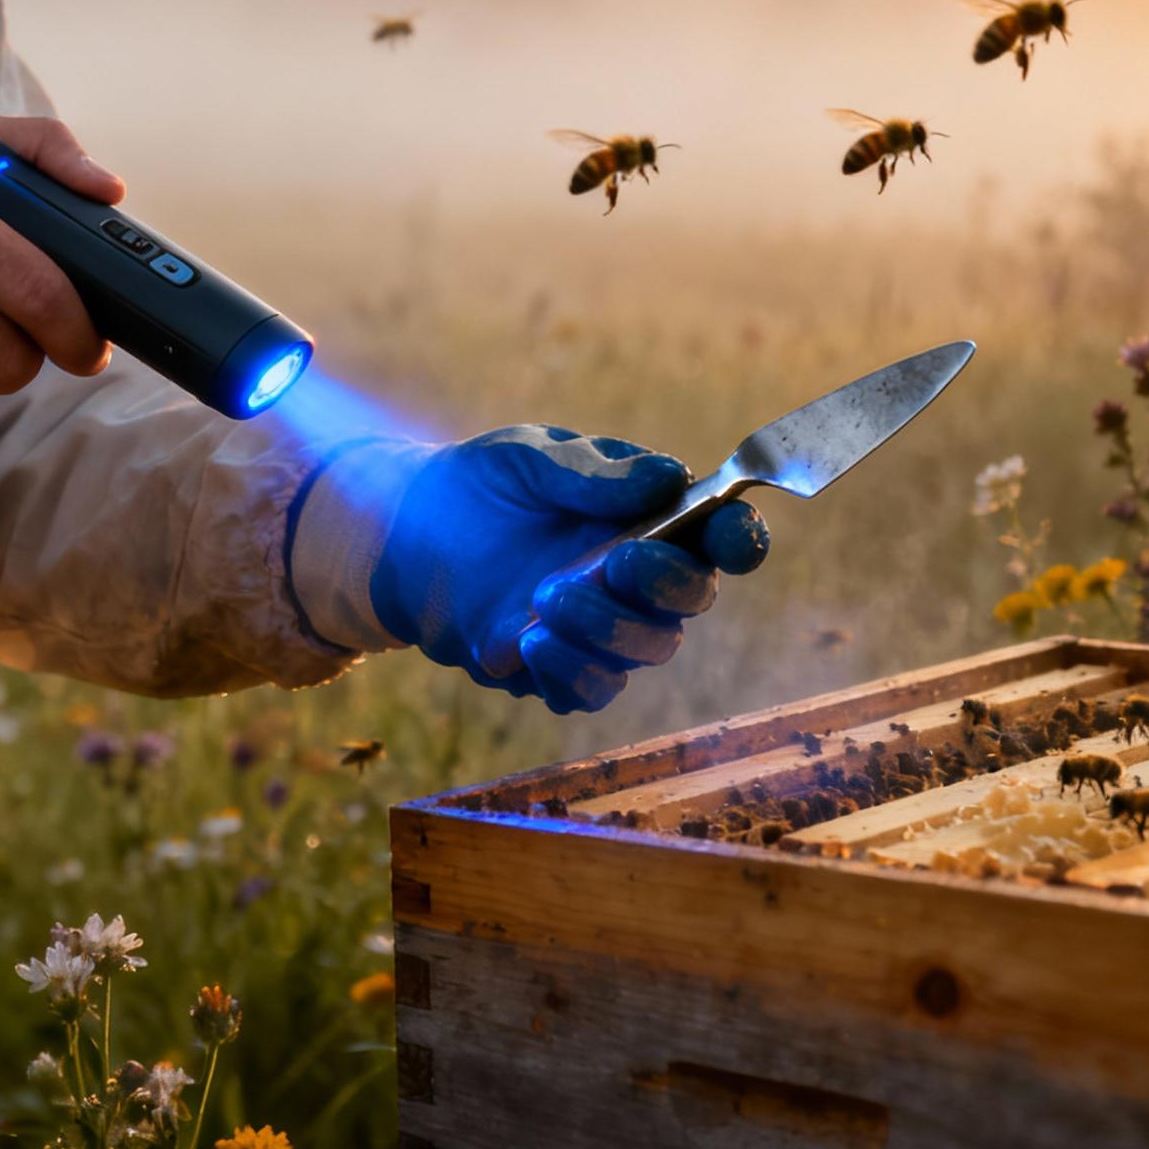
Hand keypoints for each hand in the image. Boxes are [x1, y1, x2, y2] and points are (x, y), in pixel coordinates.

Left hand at [368, 427, 768, 712]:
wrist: (408, 536)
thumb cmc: (486, 485)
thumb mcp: (528, 457)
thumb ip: (591, 472)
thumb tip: (667, 480)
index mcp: (653, 515)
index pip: (721, 532)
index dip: (740, 538)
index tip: (731, 536)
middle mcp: (641, 578)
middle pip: (694, 598)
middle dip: (667, 583)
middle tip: (619, 561)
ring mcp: (606, 629)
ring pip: (647, 650)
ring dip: (607, 627)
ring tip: (546, 598)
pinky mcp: (561, 670)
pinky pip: (592, 690)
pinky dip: (568, 671)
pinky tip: (524, 642)